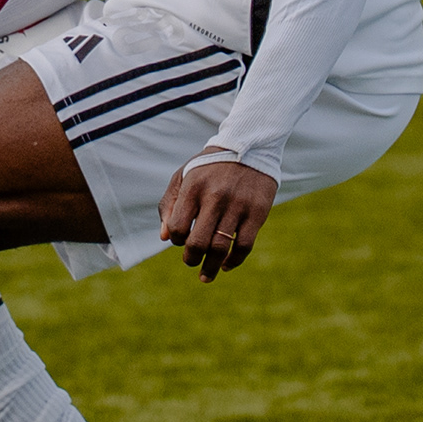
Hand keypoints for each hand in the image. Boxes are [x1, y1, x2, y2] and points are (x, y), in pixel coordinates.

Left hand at [160, 151, 277, 281]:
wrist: (250, 146)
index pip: (178, 227)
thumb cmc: (210, 166)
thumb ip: (169, 205)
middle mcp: (215, 197)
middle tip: (191, 262)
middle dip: (191, 259)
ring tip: (206, 275)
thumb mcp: (184, 176)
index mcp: (193, 188)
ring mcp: (238, 206)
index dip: (176, 240)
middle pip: (198, 242)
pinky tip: (227, 265)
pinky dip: (234, 261)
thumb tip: (165, 238)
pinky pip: (244, 246)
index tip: (181, 240)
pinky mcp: (257, 212)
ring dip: (211, 268)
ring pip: (221, 248)